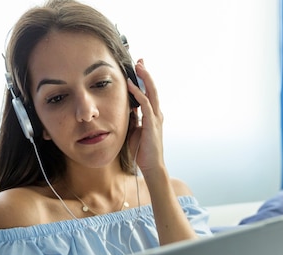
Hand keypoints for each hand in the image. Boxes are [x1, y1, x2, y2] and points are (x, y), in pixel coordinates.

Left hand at [126, 60, 165, 177]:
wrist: (151, 166)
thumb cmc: (142, 150)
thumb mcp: (135, 130)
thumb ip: (133, 119)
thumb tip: (126, 108)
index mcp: (153, 115)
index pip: (150, 93)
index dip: (145, 80)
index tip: (139, 67)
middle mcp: (157, 114)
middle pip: (153, 88)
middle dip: (146, 73)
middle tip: (140, 60)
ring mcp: (156, 118)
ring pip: (151, 93)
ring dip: (144, 78)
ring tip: (137, 66)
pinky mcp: (152, 124)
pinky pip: (145, 104)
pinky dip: (138, 93)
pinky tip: (131, 85)